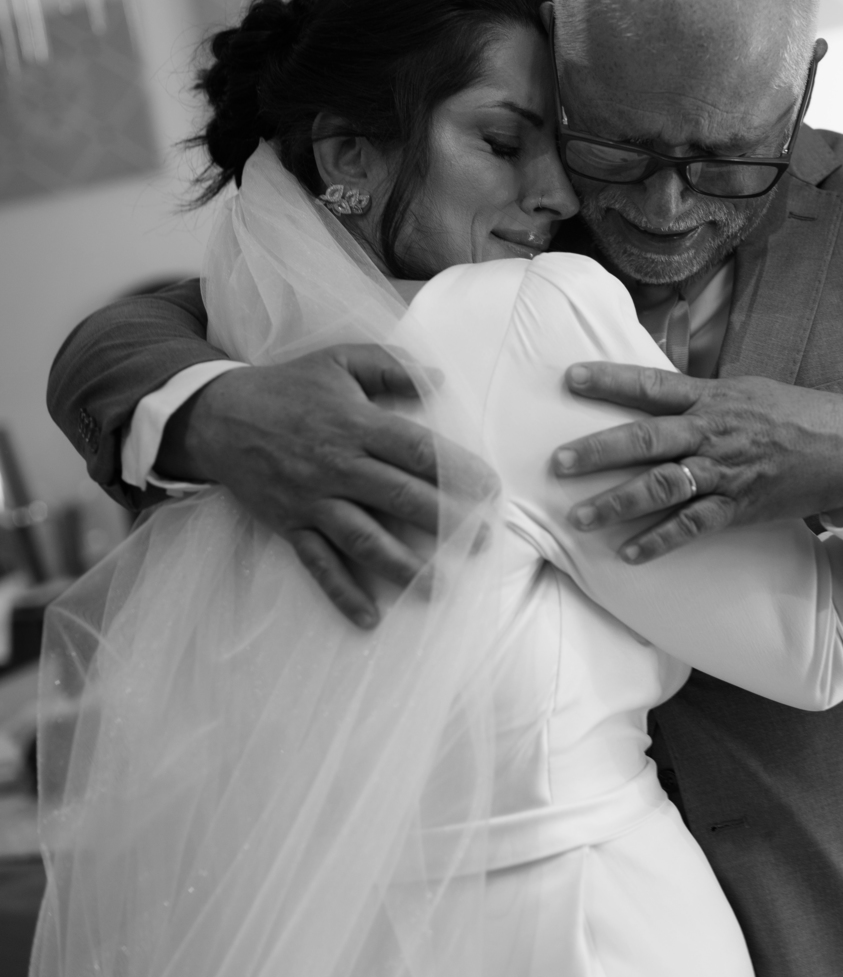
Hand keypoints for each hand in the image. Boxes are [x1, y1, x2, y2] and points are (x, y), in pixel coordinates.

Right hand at [160, 346, 496, 625]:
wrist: (217, 416)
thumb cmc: (288, 387)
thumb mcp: (339, 359)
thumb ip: (391, 366)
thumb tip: (439, 379)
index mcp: (356, 425)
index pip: (417, 451)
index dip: (458, 471)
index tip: (490, 490)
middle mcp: (337, 466)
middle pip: (400, 498)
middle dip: (447, 522)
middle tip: (484, 541)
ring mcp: (313, 501)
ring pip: (365, 539)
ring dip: (405, 567)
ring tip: (440, 587)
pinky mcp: (291, 526)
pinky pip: (319, 564)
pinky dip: (343, 593)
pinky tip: (370, 618)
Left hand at [551, 363, 842, 562]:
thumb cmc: (792, 415)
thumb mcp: (743, 389)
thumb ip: (697, 395)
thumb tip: (654, 391)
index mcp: (711, 398)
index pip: (652, 384)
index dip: (610, 379)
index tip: (570, 379)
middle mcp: (711, 432)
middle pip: (647, 439)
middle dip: (599, 450)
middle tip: (559, 462)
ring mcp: (724, 472)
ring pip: (663, 487)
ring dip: (618, 503)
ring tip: (579, 517)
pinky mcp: (738, 506)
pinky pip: (692, 526)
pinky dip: (659, 541)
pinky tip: (628, 553)